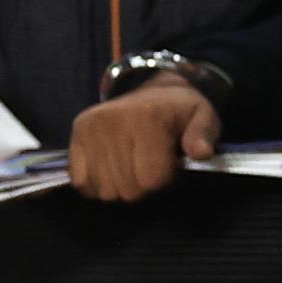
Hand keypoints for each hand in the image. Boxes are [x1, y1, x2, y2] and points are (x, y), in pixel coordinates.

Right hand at [69, 75, 219, 201]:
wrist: (153, 92)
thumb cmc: (179, 112)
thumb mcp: (204, 117)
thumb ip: (204, 135)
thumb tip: (200, 152)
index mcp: (148, 118)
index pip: (151, 180)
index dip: (164, 179)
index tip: (168, 164)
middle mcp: (114, 121)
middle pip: (128, 189)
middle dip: (143, 185)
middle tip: (149, 164)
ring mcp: (91, 128)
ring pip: (105, 191)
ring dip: (120, 187)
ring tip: (131, 165)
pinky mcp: (77, 133)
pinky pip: (81, 182)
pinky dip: (97, 184)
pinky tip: (110, 169)